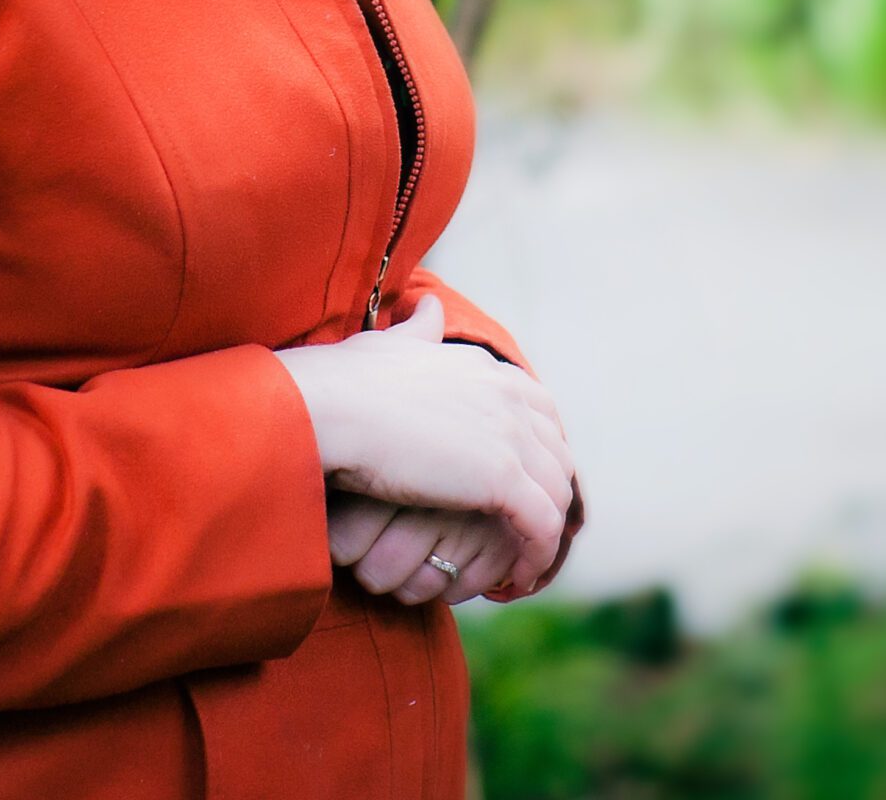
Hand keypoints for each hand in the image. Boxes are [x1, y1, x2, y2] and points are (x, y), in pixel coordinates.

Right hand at [275, 294, 574, 587]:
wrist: (328, 408)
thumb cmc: (345, 381)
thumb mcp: (392, 344)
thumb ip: (418, 329)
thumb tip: (430, 305)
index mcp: (486, 369)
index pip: (539, 411)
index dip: (538, 450)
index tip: (524, 485)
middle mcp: (509, 395)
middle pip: (556, 451)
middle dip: (550, 491)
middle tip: (530, 530)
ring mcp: (511, 435)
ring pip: (556, 491)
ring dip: (546, 530)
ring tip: (526, 563)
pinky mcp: (503, 478)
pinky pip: (542, 526)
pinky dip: (537, 555)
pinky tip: (519, 579)